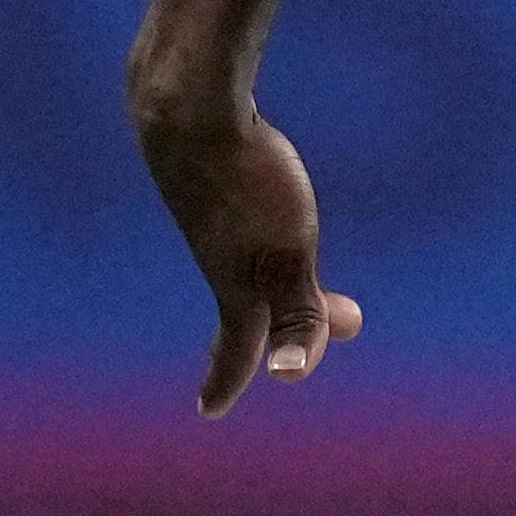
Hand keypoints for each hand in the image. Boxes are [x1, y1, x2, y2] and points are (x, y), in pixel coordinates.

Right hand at [135, 87, 365, 415]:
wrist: (187, 105)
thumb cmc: (243, 184)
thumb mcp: (286, 256)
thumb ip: (294, 313)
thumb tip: (288, 375)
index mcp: (236, 279)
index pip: (237, 344)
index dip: (225, 379)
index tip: (209, 410)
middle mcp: (220, 250)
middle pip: (259, 301)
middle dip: (292, 324)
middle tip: (327, 329)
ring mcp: (214, 209)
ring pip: (254, 255)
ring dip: (287, 274)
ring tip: (307, 268)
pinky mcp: (215, 172)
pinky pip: (245, 212)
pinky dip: (267, 223)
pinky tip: (267, 193)